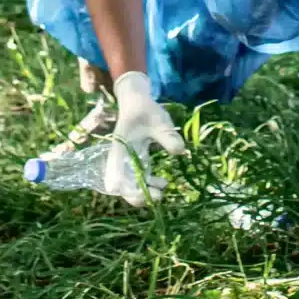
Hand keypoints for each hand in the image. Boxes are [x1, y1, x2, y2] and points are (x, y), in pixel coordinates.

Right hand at [102, 70, 183, 204]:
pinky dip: (149, 185)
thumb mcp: (158, 119)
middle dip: (138, 196)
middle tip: (159, 195)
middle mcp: (121, 160)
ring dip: (145, 191)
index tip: (146, 192)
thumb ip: (167, 135)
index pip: (118, 177)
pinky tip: (162, 182)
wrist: (137, 102)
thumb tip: (180, 152)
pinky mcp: (136, 163)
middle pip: (122, 187)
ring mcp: (127, 163)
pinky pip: (139, 180)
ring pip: (131, 186)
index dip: (129, 190)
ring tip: (164, 185)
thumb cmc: (145, 110)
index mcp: (121, 150)